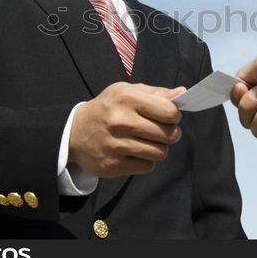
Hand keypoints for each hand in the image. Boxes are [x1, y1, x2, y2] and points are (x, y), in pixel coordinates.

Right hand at [69, 82, 184, 176]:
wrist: (74, 133)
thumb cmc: (107, 108)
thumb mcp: (126, 91)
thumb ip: (156, 93)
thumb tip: (182, 93)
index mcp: (126, 98)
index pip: (169, 112)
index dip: (174, 115)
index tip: (169, 116)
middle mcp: (121, 121)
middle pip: (168, 134)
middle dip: (170, 133)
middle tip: (161, 130)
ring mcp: (116, 145)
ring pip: (160, 152)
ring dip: (158, 148)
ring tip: (147, 141)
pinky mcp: (113, 165)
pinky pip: (147, 166)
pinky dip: (146, 160)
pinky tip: (135, 151)